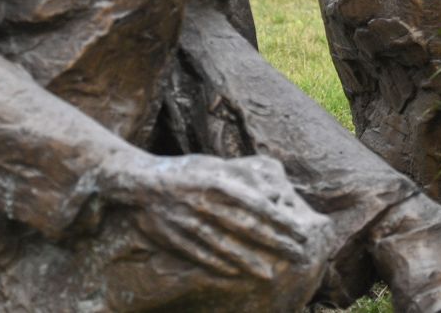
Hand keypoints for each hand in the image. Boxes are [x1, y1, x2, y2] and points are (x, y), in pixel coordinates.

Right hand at [100, 152, 324, 281]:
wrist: (141, 182)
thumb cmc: (187, 172)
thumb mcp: (216, 166)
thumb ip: (244, 178)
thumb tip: (274, 193)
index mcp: (219, 182)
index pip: (258, 204)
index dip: (281, 220)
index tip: (300, 231)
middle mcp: (206, 203)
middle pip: (246, 227)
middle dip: (274, 242)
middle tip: (297, 253)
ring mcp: (188, 222)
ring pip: (224, 246)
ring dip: (249, 261)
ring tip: (270, 273)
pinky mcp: (174, 238)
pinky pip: (201, 255)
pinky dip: (219, 265)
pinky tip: (236, 274)